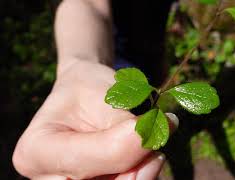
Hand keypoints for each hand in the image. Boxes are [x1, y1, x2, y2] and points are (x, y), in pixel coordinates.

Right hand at [13, 60, 176, 179]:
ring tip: (154, 155)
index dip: (124, 148)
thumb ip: (124, 125)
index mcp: (35, 150)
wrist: (85, 95)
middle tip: (156, 154)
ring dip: (140, 178)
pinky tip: (149, 163)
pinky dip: (141, 179)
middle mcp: (48, 177)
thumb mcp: (104, 96)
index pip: (82, 162)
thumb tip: (154, 139)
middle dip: (132, 176)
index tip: (156, 124)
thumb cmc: (89, 89)